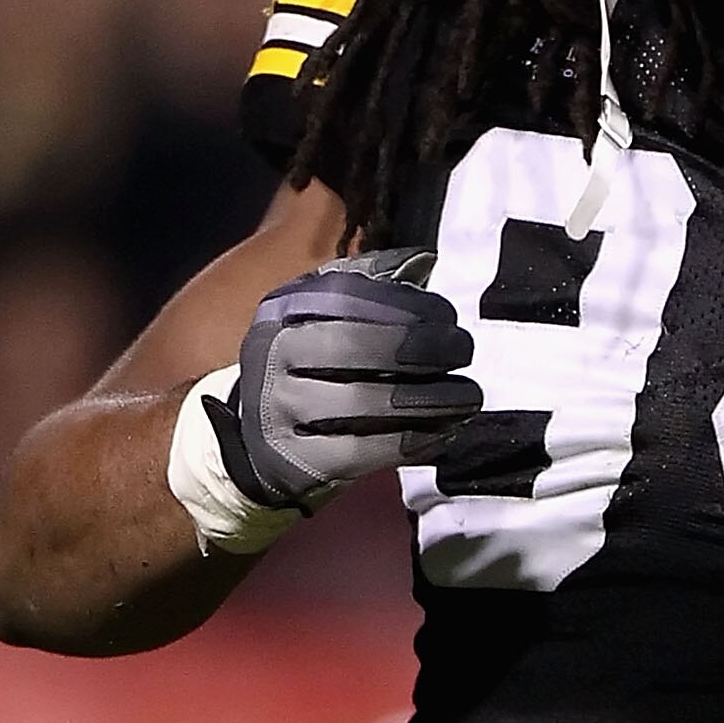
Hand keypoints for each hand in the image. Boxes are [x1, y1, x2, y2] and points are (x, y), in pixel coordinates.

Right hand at [217, 250, 480, 509]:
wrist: (256, 441)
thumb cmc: (311, 370)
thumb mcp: (327, 321)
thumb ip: (372, 288)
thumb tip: (424, 261)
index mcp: (282, 310)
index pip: (344, 294)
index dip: (404, 303)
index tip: (448, 316)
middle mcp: (273, 354)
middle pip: (349, 345)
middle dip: (419, 347)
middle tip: (464, 351)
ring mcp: (280, 410)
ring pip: (359, 401)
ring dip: (427, 399)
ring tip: (467, 396)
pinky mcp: (296, 461)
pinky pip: (360, 451)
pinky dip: (409, 442)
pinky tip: (442, 433)